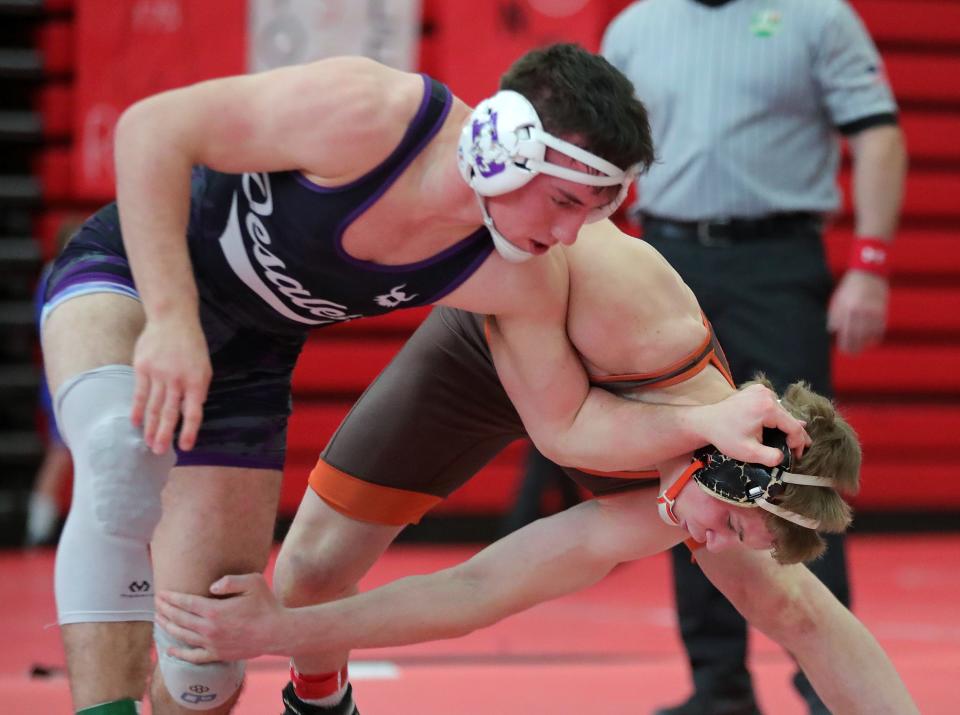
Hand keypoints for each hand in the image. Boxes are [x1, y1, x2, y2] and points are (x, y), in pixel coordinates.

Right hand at [131, 315, 210, 453]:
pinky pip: (139, 393)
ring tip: (148, 443)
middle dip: (164, 435)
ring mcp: (158, 374)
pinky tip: (135, 422)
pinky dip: (137, 409)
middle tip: (159, 452)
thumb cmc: (191, 346)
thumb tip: (189, 412)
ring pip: (152, 406)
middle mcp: (177, 380)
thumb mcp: (204, 367)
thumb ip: (197, 390)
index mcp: (197, 381)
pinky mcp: (142, 368)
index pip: (193, 412)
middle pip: (169, 412)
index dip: (189, 431)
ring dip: (149, 427)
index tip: (185, 446)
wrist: (172, 319)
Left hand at [155, 574, 288, 663]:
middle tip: (156, 603)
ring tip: (158, 620)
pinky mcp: (218, 654)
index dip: (171, 598)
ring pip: (183, 636)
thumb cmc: (266, 604)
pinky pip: (193, 656)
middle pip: (180, 619)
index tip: (161, 593)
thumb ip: (230, 580)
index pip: (186, 603)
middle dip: (165, 610)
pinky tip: (170, 650)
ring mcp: (212, 643)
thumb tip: (211, 587)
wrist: (277, 632)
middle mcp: (209, 628)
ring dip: (168, 627)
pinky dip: (179, 654)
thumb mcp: (253, 582)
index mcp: (215, 610)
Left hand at [696, 384, 810, 465]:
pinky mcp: (755, 390)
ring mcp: (761, 390)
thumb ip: (769, 457)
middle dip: (794, 436)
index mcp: (768, 408)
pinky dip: (776, 418)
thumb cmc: (725, 436)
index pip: (793, 427)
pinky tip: (780, 428)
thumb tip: (783, 457)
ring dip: (786, 426)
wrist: (705, 421)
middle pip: (789, 418)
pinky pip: (773, 406)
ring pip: (782, 412)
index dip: (799, 443)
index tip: (797, 456)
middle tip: (800, 451)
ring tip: (792, 442)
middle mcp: (767, 394)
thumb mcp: (748, 452)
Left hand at [827, 270, 888, 353]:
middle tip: (853, 354)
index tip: (845, 351)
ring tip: (861, 349)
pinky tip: (872, 341)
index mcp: (847, 308)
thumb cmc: (849, 287)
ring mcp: (873, 311)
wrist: (868, 273)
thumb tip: (831, 331)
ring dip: (866, 343)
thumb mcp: (837, 299)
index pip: (846, 331)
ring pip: (870, 333)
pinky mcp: (882, 310)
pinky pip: (880, 327)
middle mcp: (861, 311)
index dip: (846, 344)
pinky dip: (876, 336)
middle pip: (858, 335)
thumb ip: (834, 315)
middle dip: (855, 347)